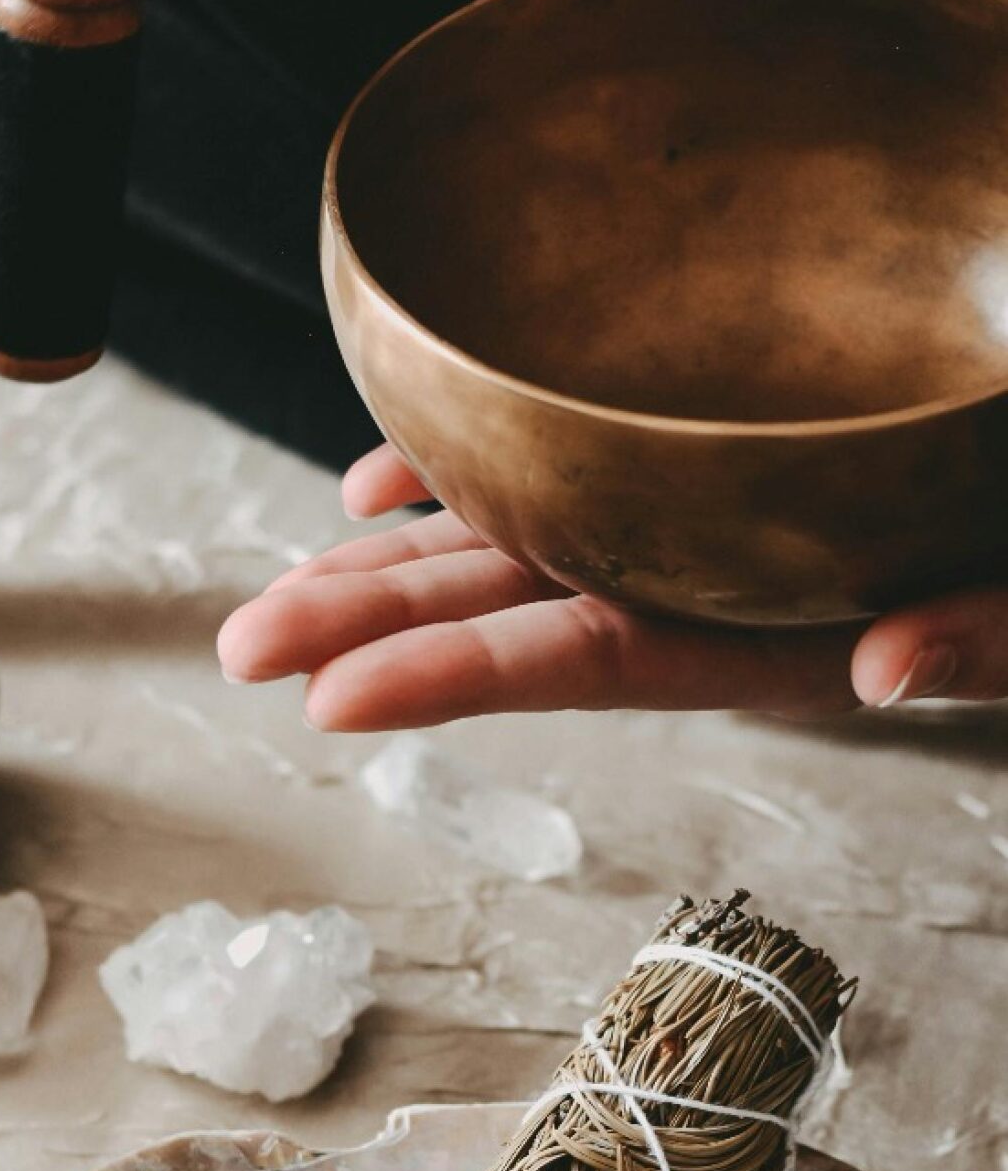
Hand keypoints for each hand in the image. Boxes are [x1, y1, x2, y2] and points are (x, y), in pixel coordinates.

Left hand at [217, 445, 1007, 728]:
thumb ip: (979, 639)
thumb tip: (886, 669)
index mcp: (759, 630)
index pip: (582, 659)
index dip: (455, 677)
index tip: (332, 702)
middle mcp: (697, 585)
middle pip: (505, 610)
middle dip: (367, 628)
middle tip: (236, 648)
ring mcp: (679, 529)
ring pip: (506, 546)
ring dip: (384, 566)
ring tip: (272, 593)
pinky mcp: (682, 467)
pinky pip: (552, 474)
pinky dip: (462, 469)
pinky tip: (379, 478)